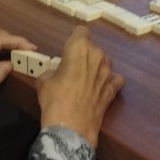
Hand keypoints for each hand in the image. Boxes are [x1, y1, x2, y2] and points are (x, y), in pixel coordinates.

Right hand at [36, 26, 125, 147]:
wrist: (70, 128)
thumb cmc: (54, 100)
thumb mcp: (44, 81)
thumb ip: (51, 71)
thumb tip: (55, 73)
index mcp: (79, 48)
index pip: (81, 31)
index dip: (75, 38)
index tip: (69, 46)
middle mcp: (97, 55)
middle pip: (92, 48)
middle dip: (84, 56)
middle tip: (73, 69)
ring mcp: (108, 72)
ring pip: (104, 62)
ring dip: (96, 67)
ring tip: (86, 80)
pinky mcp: (113, 89)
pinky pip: (115, 79)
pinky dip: (110, 81)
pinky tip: (101, 87)